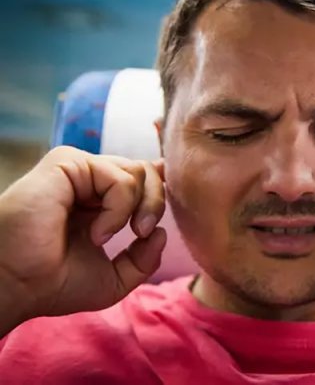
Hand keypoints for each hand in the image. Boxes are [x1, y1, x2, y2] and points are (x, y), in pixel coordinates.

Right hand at [0, 146, 166, 327]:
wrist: (18, 285)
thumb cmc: (55, 283)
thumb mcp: (115, 278)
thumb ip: (144, 259)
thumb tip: (161, 232)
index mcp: (98, 200)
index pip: (141, 176)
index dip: (160, 183)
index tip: (161, 207)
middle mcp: (88, 181)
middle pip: (146, 171)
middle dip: (156, 203)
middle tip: (141, 234)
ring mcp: (77, 170)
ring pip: (138, 170)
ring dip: (137, 208)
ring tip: (109, 237)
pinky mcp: (66, 164)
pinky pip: (119, 177)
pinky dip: (119, 208)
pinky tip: (97, 233)